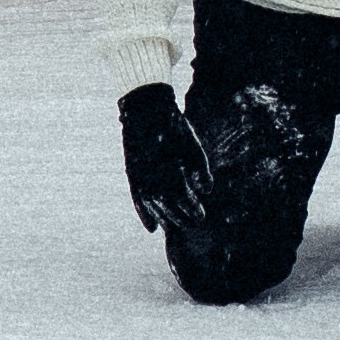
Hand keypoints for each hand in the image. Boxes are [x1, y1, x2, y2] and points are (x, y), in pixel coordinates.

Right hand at [119, 84, 212, 235]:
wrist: (146, 110)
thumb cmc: (174, 127)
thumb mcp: (193, 145)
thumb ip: (202, 169)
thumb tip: (207, 191)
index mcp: (171, 171)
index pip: (183, 199)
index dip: (192, 209)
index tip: (201, 216)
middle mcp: (154, 179)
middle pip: (169, 207)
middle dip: (181, 218)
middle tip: (193, 223)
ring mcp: (141, 179)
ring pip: (154, 207)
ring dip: (166, 219)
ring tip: (175, 226)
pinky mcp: (132, 175)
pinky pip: (138, 201)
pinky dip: (145, 215)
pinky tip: (152, 229)